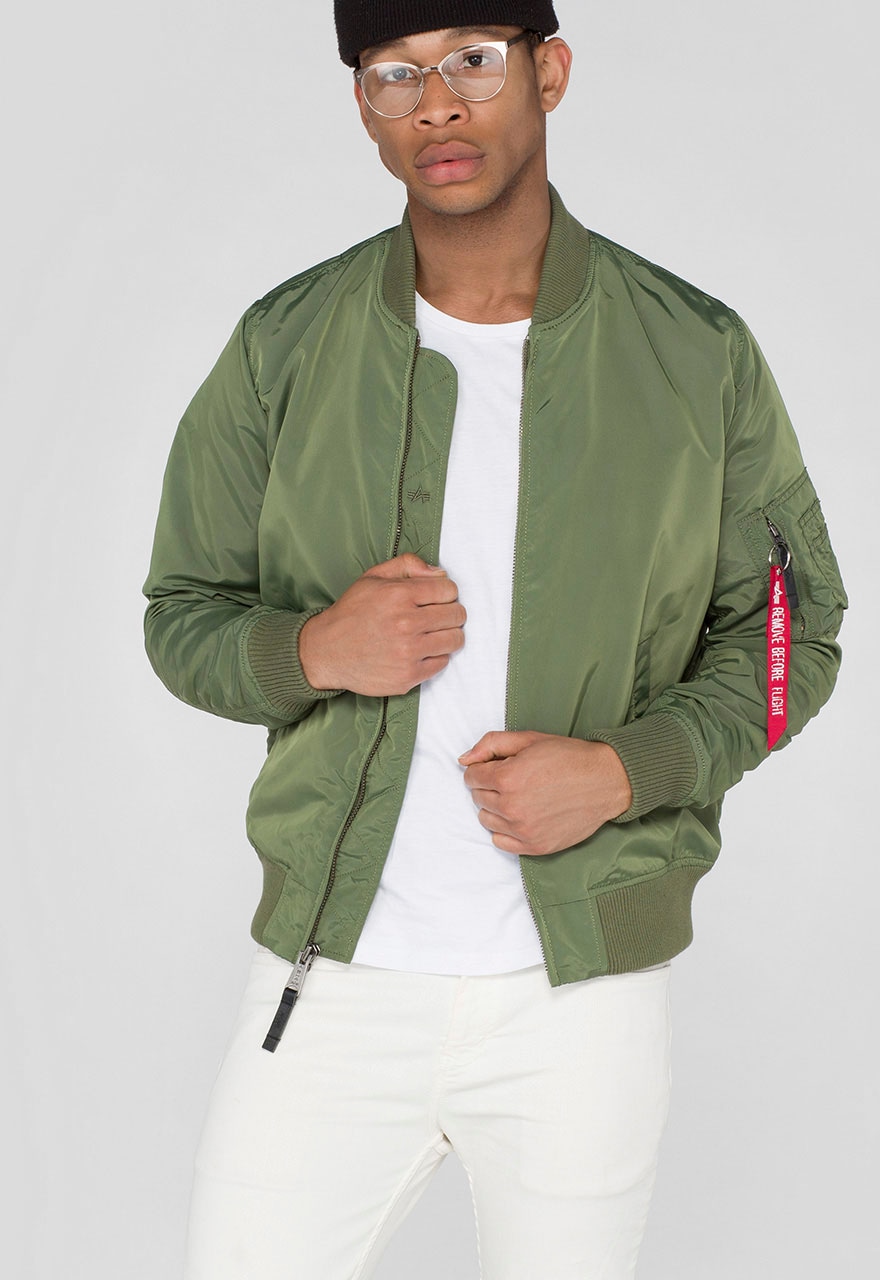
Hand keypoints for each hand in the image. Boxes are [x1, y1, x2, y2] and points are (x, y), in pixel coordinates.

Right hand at [299, 554, 465, 695]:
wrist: (326, 651)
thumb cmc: (352, 613)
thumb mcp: (372, 577)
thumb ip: (408, 565)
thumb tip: (440, 574)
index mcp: (398, 595)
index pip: (449, 590)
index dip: (445, 593)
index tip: (436, 599)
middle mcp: (405, 623)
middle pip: (457, 615)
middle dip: (449, 613)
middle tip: (435, 617)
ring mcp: (408, 652)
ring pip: (455, 640)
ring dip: (447, 635)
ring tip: (430, 634)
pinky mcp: (408, 676)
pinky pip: (442, 663)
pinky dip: (435, 656)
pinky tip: (420, 651)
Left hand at [459, 731, 631, 855]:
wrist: (605, 781)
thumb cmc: (568, 757)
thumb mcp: (528, 739)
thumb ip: (491, 744)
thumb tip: (464, 760)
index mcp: (508, 778)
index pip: (471, 776)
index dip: (483, 768)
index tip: (498, 766)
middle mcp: (512, 807)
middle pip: (477, 797)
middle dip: (488, 786)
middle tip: (512, 779)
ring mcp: (523, 830)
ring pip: (486, 820)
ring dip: (495, 807)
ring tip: (518, 796)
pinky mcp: (535, 846)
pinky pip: (500, 841)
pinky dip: (505, 829)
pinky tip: (521, 815)